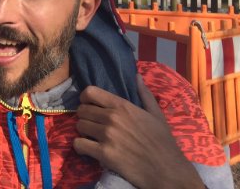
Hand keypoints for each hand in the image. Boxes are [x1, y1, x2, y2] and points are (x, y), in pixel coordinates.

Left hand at [73, 76, 202, 188]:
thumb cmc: (163, 142)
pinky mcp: (104, 154)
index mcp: (123, 106)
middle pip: (81, 110)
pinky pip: (79, 144)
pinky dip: (80, 147)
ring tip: (92, 137)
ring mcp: (107, 135)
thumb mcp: (157, 115)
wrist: (168, 170)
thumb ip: (144, 94)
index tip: (88, 105)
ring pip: (79, 126)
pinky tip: (89, 149)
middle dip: (85, 117)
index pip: (90, 92)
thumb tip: (137, 75)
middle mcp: (112, 117)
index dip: (85, 98)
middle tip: (92, 125)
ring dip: (83, 132)